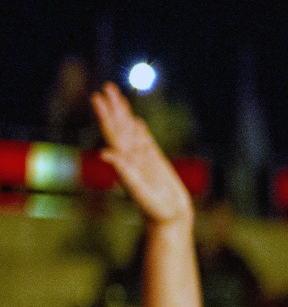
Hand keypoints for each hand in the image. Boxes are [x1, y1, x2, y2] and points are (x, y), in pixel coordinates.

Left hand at [89, 83, 192, 228]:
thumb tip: (105, 153)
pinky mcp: (156, 163)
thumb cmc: (156, 210)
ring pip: (132, 131)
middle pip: (120, 127)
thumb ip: (123, 171)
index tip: (97, 97)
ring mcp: (143, 160)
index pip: (112, 132)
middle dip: (114, 107)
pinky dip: (140, 130)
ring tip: (119, 96)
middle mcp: (131, 158)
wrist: (172, 220)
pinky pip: (146, 142)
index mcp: (125, 161)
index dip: (105, 115)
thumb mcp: (138, 190)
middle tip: (107, 87)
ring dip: (125, 114)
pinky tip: (137, 121)